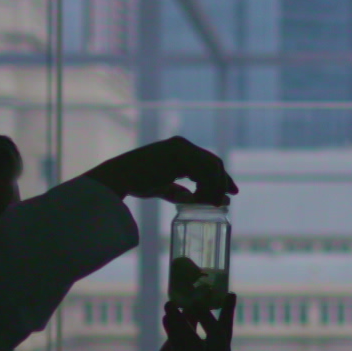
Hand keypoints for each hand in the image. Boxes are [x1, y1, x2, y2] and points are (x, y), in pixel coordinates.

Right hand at [84, 136, 237, 205]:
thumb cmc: (136, 182)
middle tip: (227, 200)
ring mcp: (182, 147)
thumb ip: (179, 193)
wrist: (119, 176)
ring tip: (208, 204)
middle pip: (214, 163)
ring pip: (212, 166)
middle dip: (224, 182)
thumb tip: (196, 201)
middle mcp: (183, 145)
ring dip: (215, 187)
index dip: (222, 178)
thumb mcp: (162, 187)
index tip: (231, 193)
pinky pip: (203, 169)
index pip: (209, 162)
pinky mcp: (179, 152)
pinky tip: (201, 199)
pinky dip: (207, 186)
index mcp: (180, 151)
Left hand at [148, 295, 234, 350]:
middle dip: (208, 317)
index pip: (226, 329)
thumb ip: (189, 323)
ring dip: (180, 320)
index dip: (228, 311)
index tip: (230, 293)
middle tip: (197, 300)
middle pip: (218, 336)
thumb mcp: (185, 339)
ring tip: (169, 304)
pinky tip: (166, 317)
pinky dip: (172, 330)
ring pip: (193, 340)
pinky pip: (180, 348)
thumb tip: (189, 301)